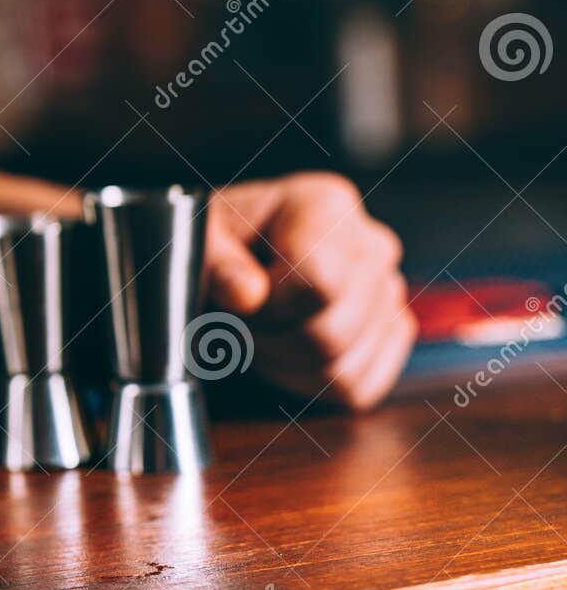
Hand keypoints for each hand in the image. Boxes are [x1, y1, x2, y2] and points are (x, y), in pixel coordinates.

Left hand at [205, 173, 414, 409]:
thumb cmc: (217, 244)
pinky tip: (287, 351)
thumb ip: (215, 263)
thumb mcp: (198, 239)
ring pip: (346, 367)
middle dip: (272, 341)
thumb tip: (247, 295)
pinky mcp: (391, 330)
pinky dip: (313, 382)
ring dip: (287, 365)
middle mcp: (369, 242)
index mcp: (324, 205)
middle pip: (334, 332)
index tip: (239, 301)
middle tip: (242, 322)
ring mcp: (387, 288)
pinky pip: (360, 385)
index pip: (319, 283)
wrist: (232, 255)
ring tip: (262, 331)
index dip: (269, 309)